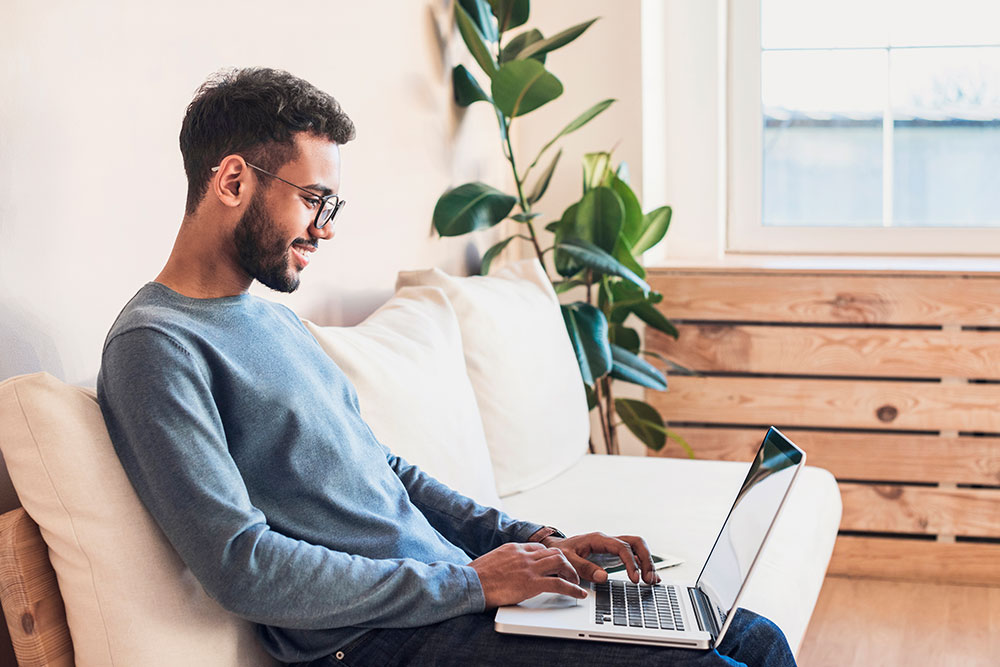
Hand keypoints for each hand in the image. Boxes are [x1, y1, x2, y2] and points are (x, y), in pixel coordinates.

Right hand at [470, 542, 588, 607]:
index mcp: (513, 548)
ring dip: (571, 573)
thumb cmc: (474, 577)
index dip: (550, 558)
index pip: (539, 548)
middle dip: (565, 563)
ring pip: (561, 563)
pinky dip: (573, 589)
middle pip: (554, 552)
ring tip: (576, 583)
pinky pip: (559, 584)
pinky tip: (579, 595)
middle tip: (569, 574)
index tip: (554, 565)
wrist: (469, 583)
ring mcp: (529, 568)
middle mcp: (524, 554)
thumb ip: (503, 563)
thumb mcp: (490, 562)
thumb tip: (504, 571)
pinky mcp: (531, 583)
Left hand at [539, 532, 660, 585]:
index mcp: (599, 539)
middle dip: (646, 560)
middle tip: (648, 579)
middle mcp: (609, 541)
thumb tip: (604, 577)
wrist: (556, 549)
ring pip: (638, 548)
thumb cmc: (562, 552)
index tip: (635, 578)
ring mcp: (613, 547)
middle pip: (636, 543)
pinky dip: (643, 565)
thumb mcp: (568, 560)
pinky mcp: (614, 555)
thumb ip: (584, 568)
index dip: (631, 562)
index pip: (622, 547)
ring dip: (647, 562)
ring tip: (652, 581)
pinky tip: (650, 577)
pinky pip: (634, 556)